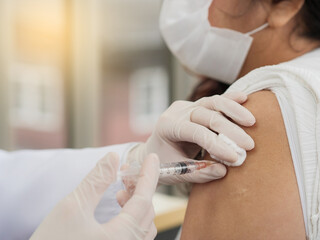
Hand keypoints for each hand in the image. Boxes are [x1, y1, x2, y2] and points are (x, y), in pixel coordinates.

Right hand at [30, 153, 159, 239]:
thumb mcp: (72, 208)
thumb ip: (96, 180)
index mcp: (122, 237)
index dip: (149, 174)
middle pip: (146, 211)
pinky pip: (135, 235)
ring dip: (136, 202)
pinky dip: (131, 217)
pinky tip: (118, 209)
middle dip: (139, 187)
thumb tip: (112, 158)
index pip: (144, 198)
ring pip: (143, 224)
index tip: (152, 158)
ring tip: (120, 190)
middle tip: (126, 172)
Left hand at [128, 92, 254, 183]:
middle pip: (207, 115)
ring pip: (212, 102)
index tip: (235, 158)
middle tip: (249, 145)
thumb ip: (198, 172)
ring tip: (251, 122)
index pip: (196, 132)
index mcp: (167, 126)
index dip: (216, 144)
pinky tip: (244, 98)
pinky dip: (229, 100)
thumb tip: (223, 170)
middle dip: (230, 130)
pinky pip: (214, 101)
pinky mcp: (196, 105)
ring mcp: (186, 106)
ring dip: (234, 110)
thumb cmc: (163, 162)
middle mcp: (177, 112)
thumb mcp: (175, 172)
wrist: (154, 150)